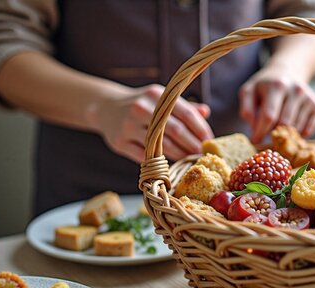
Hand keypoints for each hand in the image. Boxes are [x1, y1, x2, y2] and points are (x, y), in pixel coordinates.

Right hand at [93, 84, 212, 162]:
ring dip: (180, 156)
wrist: (104, 107)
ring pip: (161, 146)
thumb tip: (206, 112)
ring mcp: (129, 125)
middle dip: (193, 145)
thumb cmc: (141, 105)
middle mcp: (142, 108)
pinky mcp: (119, 142)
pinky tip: (170, 165)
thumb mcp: (160, 98)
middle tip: (203, 155)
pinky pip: (145, 157)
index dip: (201, 129)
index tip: (210, 141)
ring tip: (190, 161)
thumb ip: (183, 106)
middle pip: (176, 131)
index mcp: (156, 94)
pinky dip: (160, 163)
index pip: (186, 113)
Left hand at [239, 66, 314, 143]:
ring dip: (284, 133)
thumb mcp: (249, 91)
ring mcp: (308, 98)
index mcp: (277, 86)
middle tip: (265, 134)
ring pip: (295, 129)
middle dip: (272, 133)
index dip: (260, 132)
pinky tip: (289, 126)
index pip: (269, 116)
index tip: (255, 141)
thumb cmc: (264, 86)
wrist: (288, 72)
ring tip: (276, 127)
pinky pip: (307, 130)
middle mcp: (296, 90)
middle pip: (284, 124)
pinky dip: (297, 134)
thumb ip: (247, 109)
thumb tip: (255, 129)